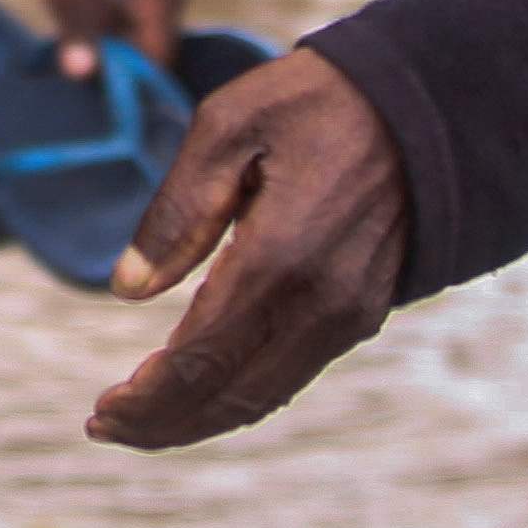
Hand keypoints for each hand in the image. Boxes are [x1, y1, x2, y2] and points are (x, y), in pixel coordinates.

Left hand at [35, 0, 184, 76]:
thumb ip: (80, 21)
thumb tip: (79, 75)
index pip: (155, 61)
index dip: (122, 78)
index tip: (79, 75)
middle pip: (134, 48)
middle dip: (92, 45)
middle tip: (58, 16)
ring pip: (118, 30)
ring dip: (83, 24)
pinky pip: (111, 10)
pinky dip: (84, 8)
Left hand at [87, 48, 410, 449]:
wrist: (427, 104)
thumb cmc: (315, 102)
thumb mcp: (228, 127)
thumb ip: (176, 212)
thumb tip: (125, 291)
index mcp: (279, 257)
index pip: (200, 359)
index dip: (146, 397)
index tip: (100, 412)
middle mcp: (321, 303)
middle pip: (229, 395)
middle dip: (161, 422)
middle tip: (104, 426)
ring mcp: (350, 315)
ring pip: (263, 396)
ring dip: (198, 418)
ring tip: (140, 420)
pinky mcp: (364, 313)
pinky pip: (293, 374)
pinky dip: (239, 395)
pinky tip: (201, 387)